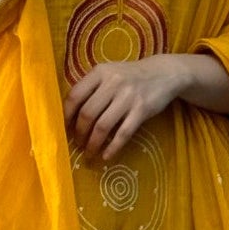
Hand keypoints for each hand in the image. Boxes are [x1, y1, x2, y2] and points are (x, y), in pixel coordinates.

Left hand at [64, 54, 179, 161]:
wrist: (164, 73)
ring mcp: (128, 97)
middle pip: (87, 113)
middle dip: (79, 133)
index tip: (64, 128)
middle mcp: (113, 83)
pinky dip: (113, 147)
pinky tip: (106, 156)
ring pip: (103, 126)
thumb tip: (69, 114)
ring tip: (89, 152)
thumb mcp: (109, 73)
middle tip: (77, 144)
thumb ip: (91, 87)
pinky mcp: (142, 110)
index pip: (75, 96)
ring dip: (93, 143)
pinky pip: (123, 133)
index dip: (66, 115)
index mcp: (100, 73)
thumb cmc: (130, 76)